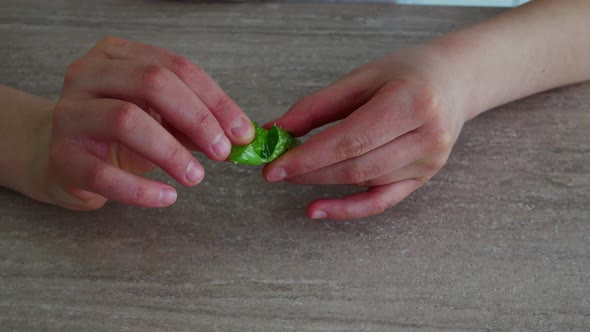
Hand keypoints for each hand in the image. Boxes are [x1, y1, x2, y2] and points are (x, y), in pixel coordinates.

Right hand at [37, 36, 253, 209]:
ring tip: (196, 177)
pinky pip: (103, 173)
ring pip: (126, 119)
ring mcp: (69, 113)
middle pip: (151, 83)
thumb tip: (237, 136)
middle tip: (222, 151)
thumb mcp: (159, 120)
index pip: (176, 67)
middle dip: (196, 118)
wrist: (61, 157)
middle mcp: (88, 74)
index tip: (242, 132)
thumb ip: (192, 122)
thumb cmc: (117, 135)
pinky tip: (167, 197)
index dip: (215, 100)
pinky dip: (141, 188)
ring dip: (171, 151)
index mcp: (117, 55)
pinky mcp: (61, 156)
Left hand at [263, 46, 467, 219]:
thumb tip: (276, 130)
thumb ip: (317, 106)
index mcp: (411, 102)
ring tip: (290, 177)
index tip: (274, 166)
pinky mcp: (423, 178)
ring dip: (321, 183)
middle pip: (357, 166)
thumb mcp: (361, 78)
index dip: (309, 157)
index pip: (351, 139)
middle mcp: (426, 136)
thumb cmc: (406, 74)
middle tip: (274, 172)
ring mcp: (428, 162)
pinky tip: (317, 208)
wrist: (453, 82)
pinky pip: (380, 202)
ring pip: (364, 182)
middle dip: (309, 172)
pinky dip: (347, 209)